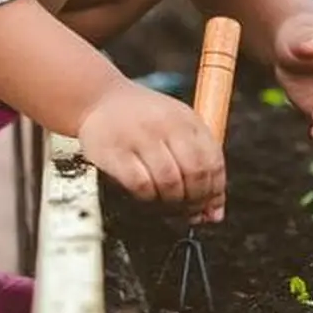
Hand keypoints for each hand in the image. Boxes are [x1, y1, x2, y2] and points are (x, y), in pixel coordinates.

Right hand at [77, 85, 225, 223]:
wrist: (98, 98)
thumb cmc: (141, 119)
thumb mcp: (177, 128)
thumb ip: (199, 164)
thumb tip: (215, 213)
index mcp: (188, 120)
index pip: (214, 162)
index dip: (214, 191)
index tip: (209, 208)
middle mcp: (167, 125)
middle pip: (195, 173)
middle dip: (195, 201)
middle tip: (188, 212)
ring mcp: (141, 137)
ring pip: (170, 182)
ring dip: (172, 203)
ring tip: (167, 206)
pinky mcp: (115, 152)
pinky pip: (141, 185)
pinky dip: (148, 199)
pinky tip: (147, 197)